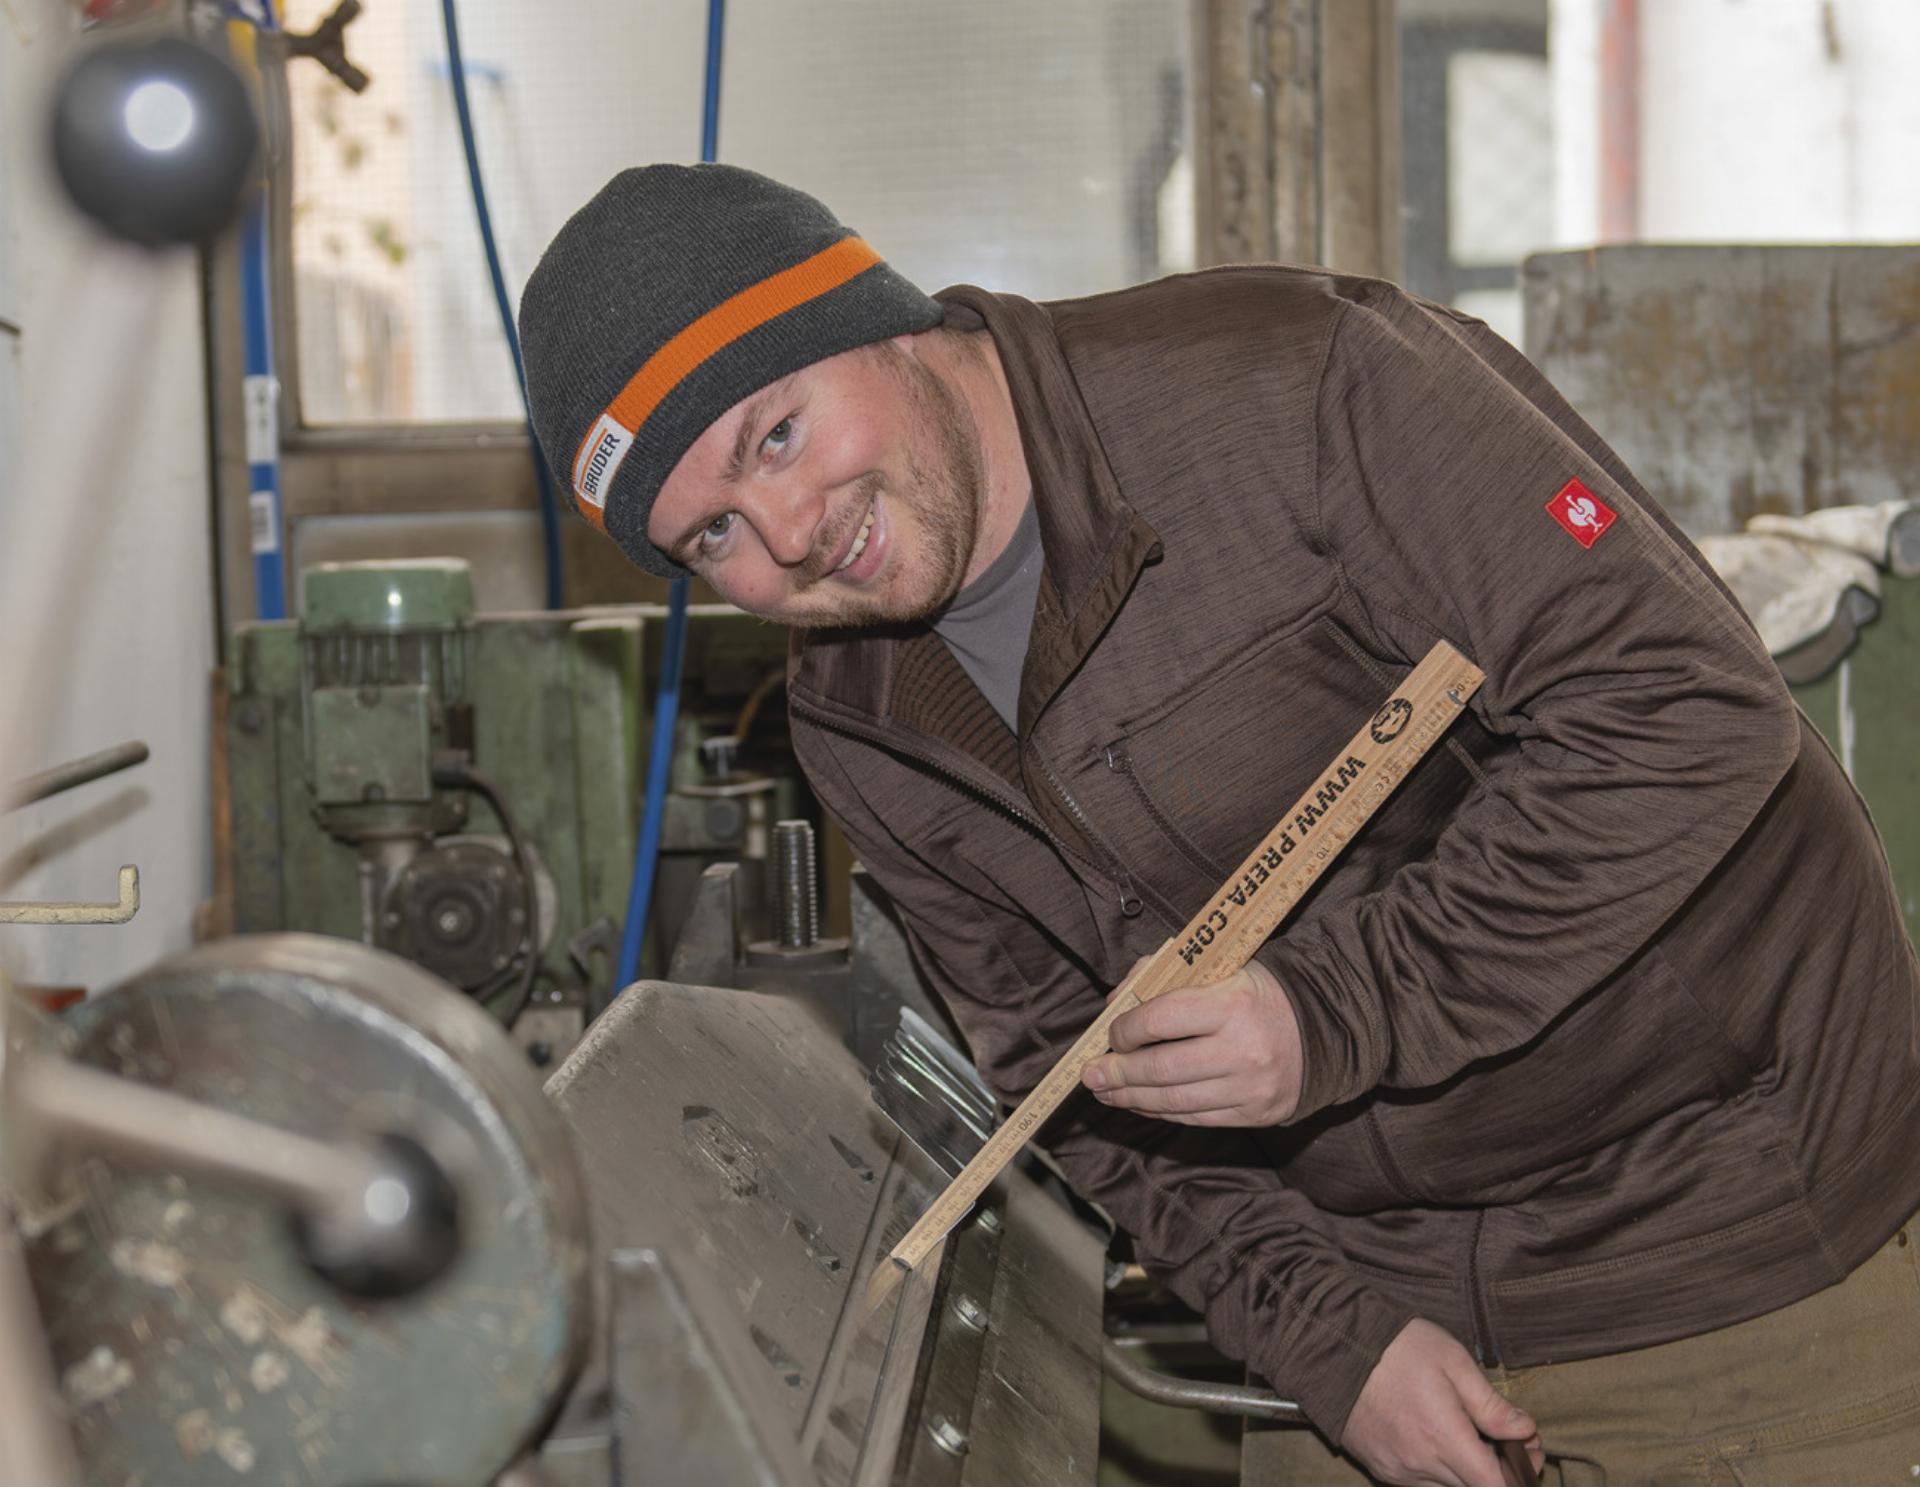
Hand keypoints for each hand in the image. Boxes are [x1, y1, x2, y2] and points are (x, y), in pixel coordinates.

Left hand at [1080, 960, 1302, 1124]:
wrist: (1322, 1027)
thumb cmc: (1256, 994)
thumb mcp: (1218, 968)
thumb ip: (1162, 975)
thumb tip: (1116, 1004)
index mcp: (1231, 1003)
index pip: (1160, 1020)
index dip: (1125, 1030)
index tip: (1111, 1034)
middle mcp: (1242, 1048)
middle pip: (1161, 1068)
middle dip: (1118, 1073)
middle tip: (1091, 1073)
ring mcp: (1250, 1087)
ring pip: (1174, 1099)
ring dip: (1132, 1098)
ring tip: (1106, 1092)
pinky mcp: (1255, 1113)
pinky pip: (1195, 1118)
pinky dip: (1162, 1111)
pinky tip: (1141, 1104)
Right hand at [1343, 1319, 1544, 1486]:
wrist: (1334, 1346)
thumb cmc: (1396, 1347)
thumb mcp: (1453, 1361)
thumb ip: (1491, 1404)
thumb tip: (1525, 1430)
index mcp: (1444, 1438)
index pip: (1495, 1486)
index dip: (1519, 1476)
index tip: (1529, 1453)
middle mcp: (1421, 1464)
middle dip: (1497, 1470)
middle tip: (1509, 1440)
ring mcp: (1397, 1470)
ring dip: (1466, 1471)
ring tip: (1470, 1437)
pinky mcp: (1379, 1468)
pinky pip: (1420, 1482)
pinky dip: (1437, 1469)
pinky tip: (1437, 1439)